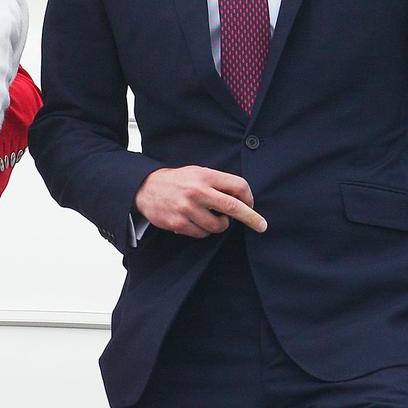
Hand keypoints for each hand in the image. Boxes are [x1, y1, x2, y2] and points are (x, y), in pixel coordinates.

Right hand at [133, 166, 266, 237]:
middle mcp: (197, 191)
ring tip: (208, 216)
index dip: (249, 198)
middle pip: (233, 207)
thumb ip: (219, 183)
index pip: (238, 186)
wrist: (146, 187)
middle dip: (252, 218)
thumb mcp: (198, 173)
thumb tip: (244, 200)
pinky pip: (202, 234)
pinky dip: (203, 231)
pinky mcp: (179, 223)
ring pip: (218, 226)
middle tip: (261, 226)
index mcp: (205, 176)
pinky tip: (194, 221)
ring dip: (219, 225)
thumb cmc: (177, 181)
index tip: (252, 206)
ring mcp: (187, 208)